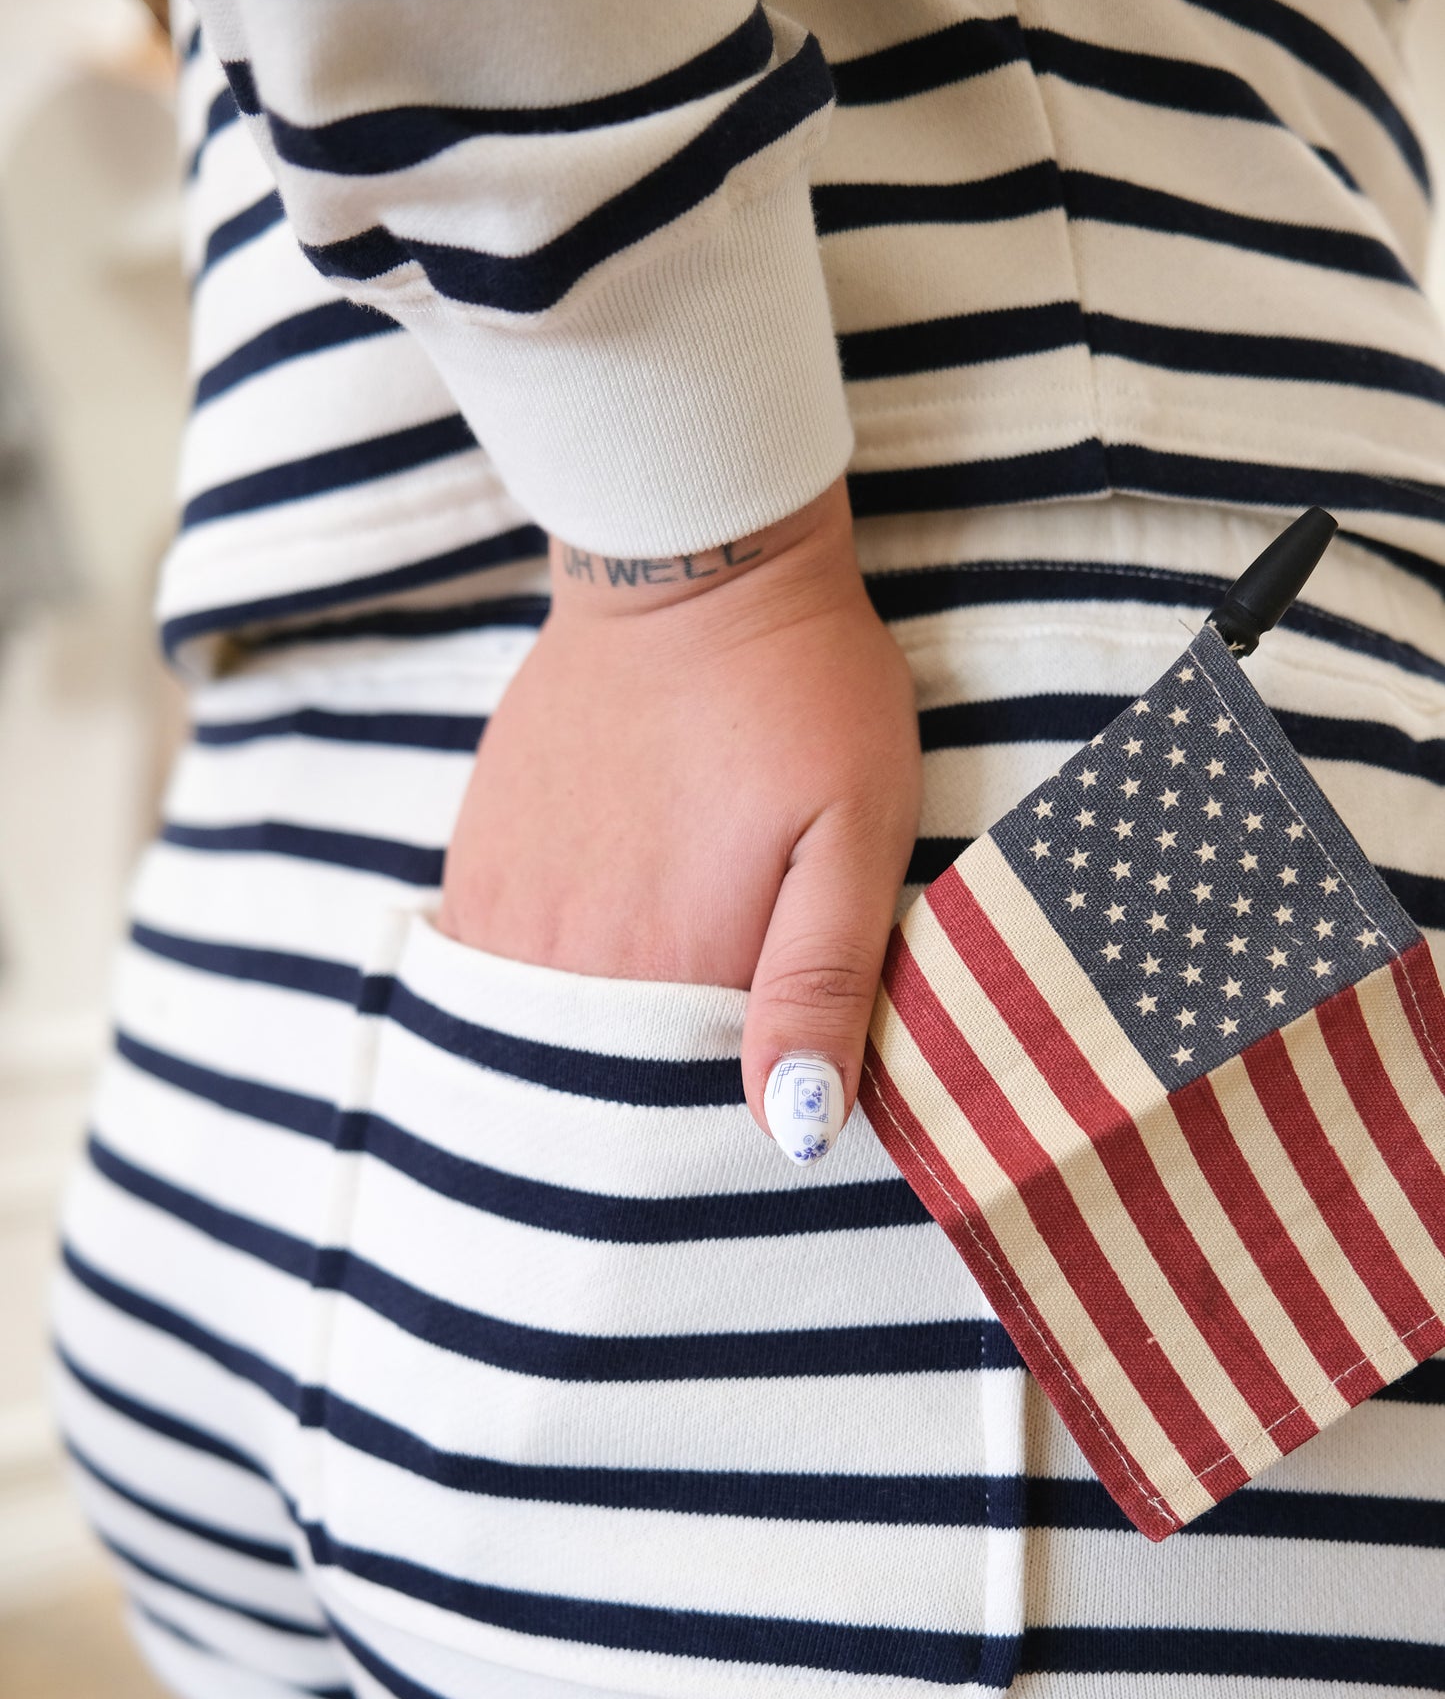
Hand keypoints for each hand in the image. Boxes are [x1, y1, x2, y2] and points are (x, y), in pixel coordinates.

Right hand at [437, 480, 919, 1151]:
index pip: (688, 1109)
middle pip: (607, 1083)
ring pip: (546, 1036)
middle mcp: (570, 960)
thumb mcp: (857, 836)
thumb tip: (792, 1129)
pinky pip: (494, 973)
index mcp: (675, 969)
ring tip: (663, 967)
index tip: (772, 1079)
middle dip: (660, 1085)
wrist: (690, 569)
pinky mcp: (474, 867)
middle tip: (722, 1016)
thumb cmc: (802, 698)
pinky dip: (544, 984)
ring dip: (598, 1034)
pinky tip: (597, 938)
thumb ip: (822, 986)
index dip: (734, 1109)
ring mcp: (508, 913)